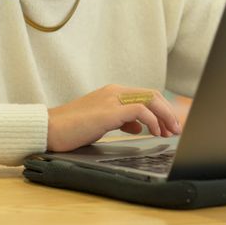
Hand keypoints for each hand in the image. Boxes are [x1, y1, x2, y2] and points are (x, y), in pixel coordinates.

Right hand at [47, 84, 180, 151]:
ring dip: (165, 116)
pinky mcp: (109, 111)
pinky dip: (153, 121)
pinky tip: (154, 133)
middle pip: (152, 94)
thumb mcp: (101, 123)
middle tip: (176, 129)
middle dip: (168, 112)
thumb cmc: (72, 129)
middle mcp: (115, 92)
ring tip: (170, 132)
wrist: (49, 129)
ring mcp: (112, 99)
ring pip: (150, 99)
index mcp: (113, 92)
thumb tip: (138, 127)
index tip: (169, 125)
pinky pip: (140, 111)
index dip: (162, 109)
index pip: (146, 95)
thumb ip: (121, 122)